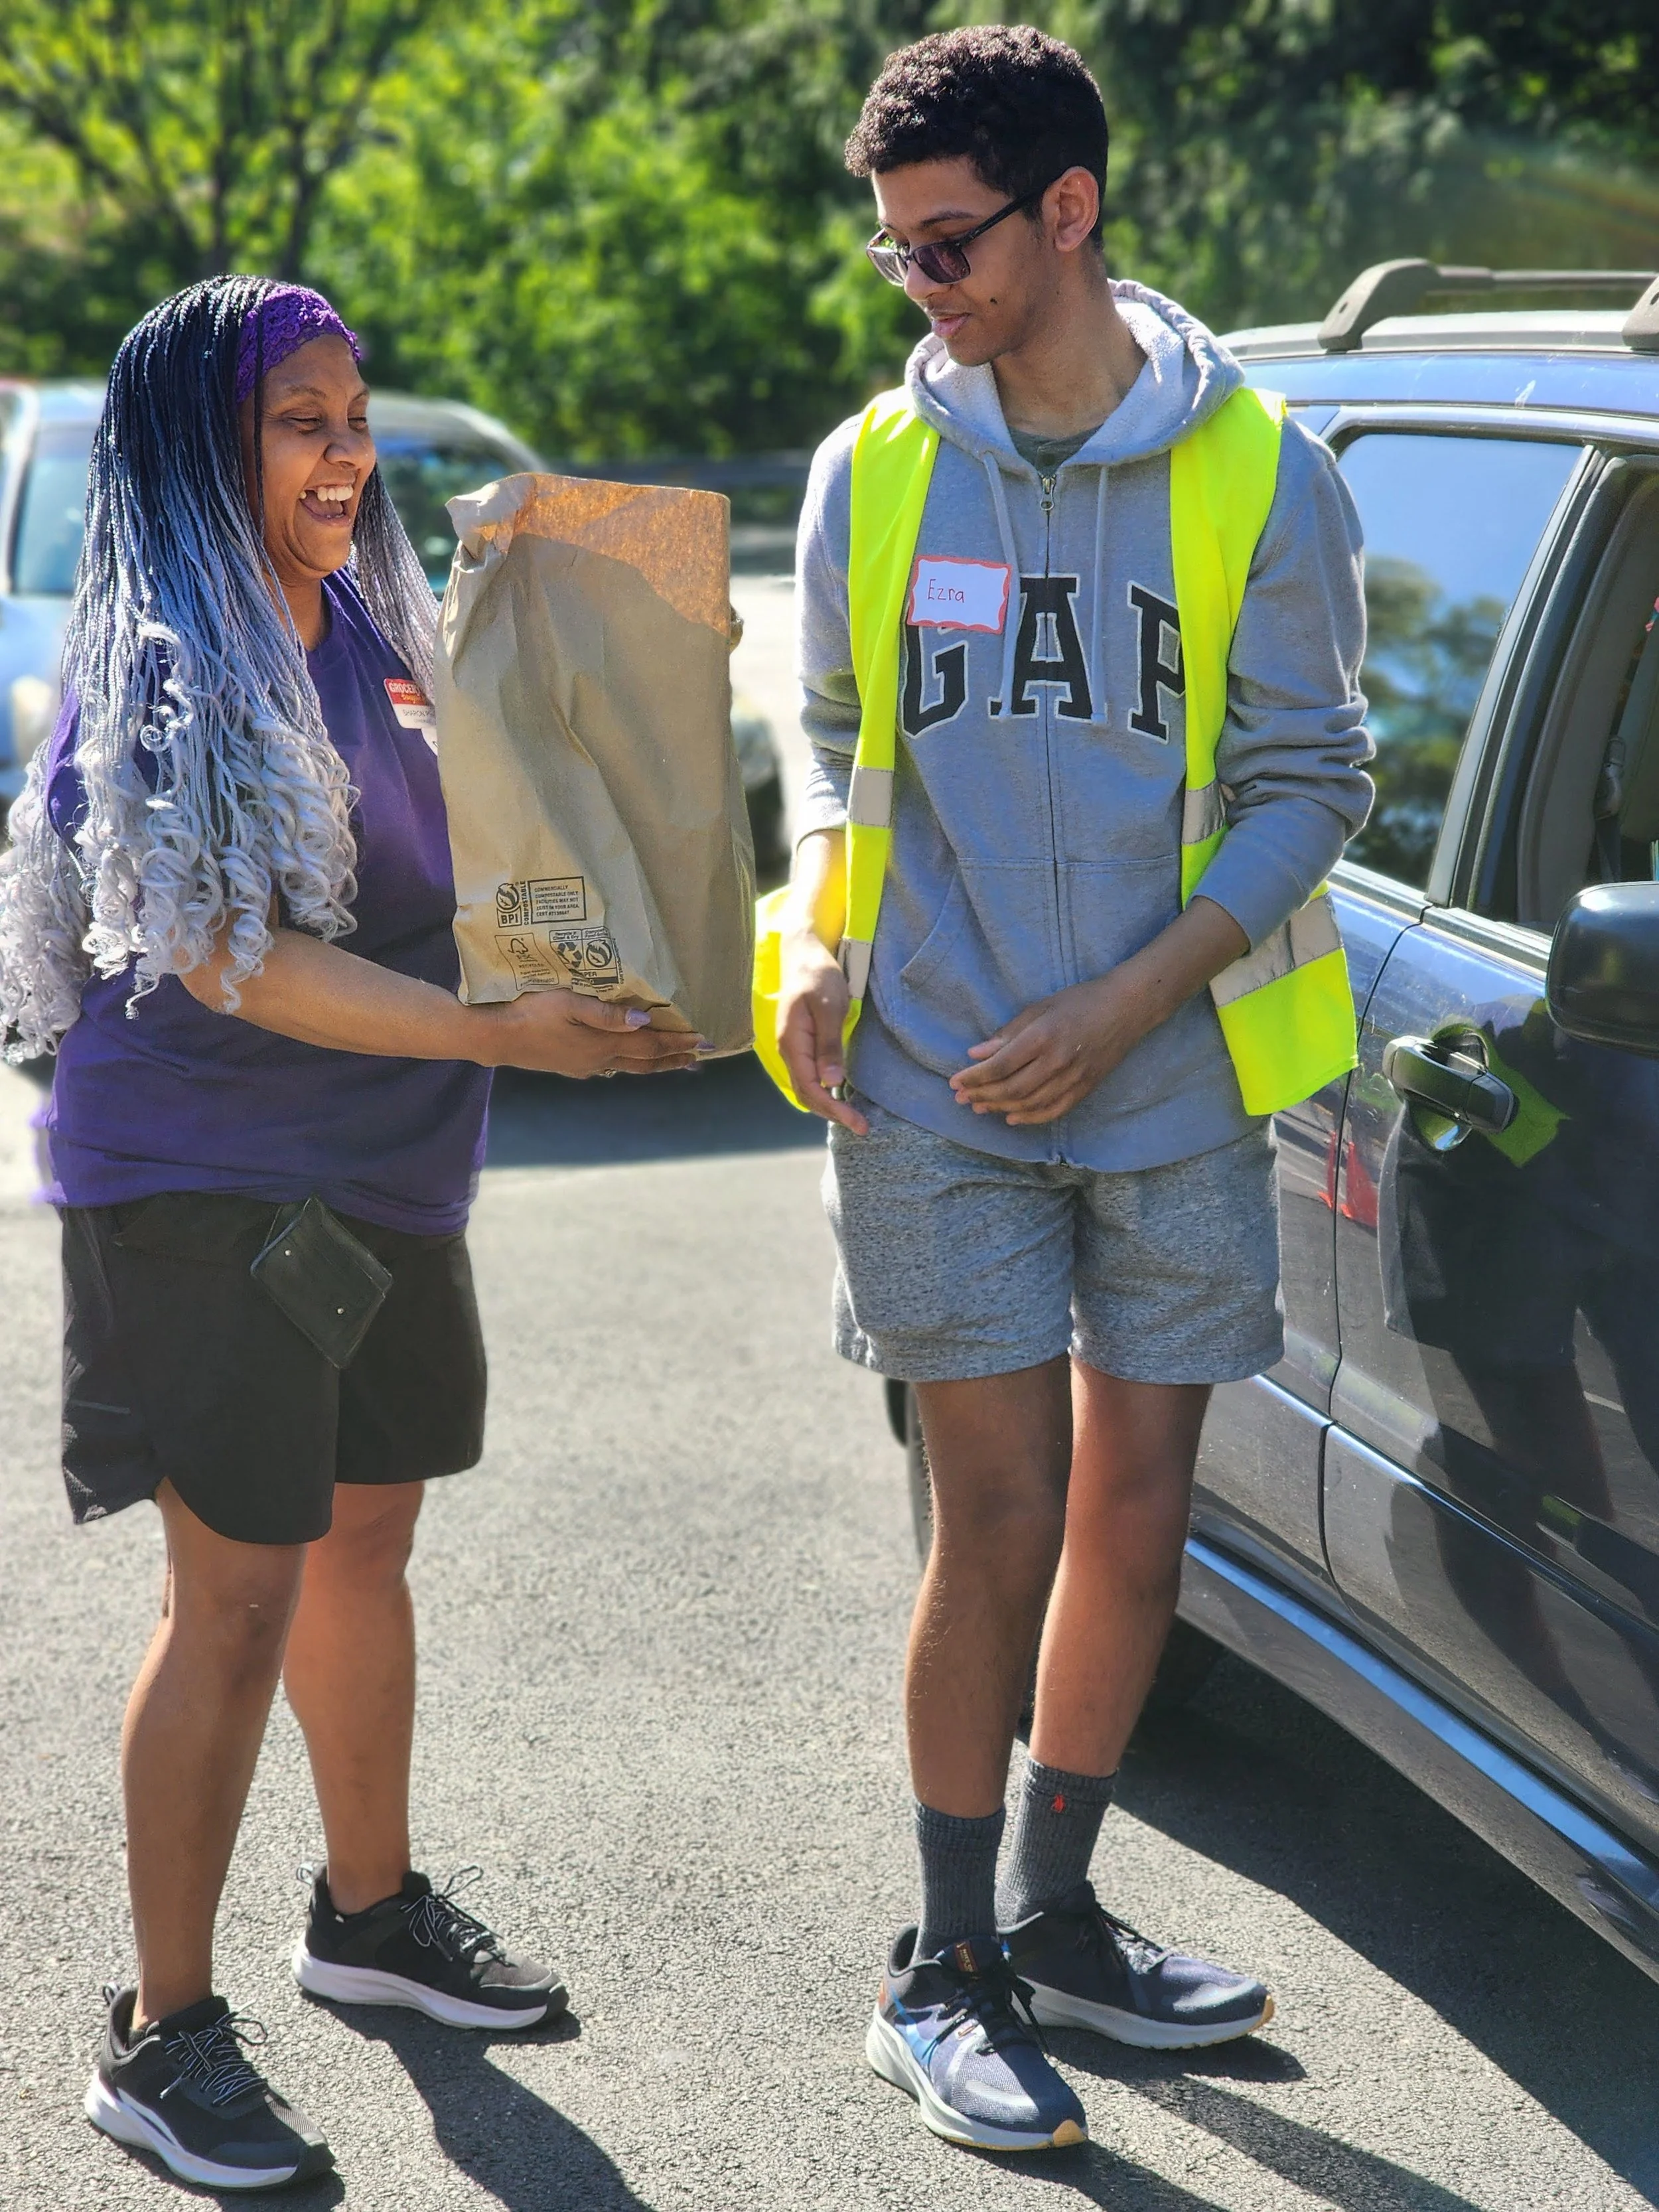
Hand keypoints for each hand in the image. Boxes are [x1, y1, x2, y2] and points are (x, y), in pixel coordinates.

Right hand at [480, 991, 702, 1078]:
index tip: (705, 1041)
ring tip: (674, 1060)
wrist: (494, 1037)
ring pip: (629, 1066)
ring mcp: (584, 1067)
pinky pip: (609, 1066)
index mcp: (602, 1045)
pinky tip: (627, 1059)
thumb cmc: (530, 1013)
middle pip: (646, 1062)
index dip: (679, 1044)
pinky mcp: (570, 1067)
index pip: (651, 1046)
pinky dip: (628, 1062)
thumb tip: (643, 1022)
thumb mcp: (569, 1004)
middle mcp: (598, 1061)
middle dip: (675, 1058)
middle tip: (700, 1055)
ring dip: (654, 1063)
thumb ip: (606, 1014)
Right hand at [776, 925, 866, 1132]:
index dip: (833, 1110)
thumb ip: (829, 1044)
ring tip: (851, 1117)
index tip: (857, 1123)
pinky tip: (838, 1094)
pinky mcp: (800, 1043)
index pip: (810, 1089)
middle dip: (832, 1113)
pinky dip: (823, 1091)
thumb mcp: (829, 1007)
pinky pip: (808, 1075)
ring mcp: (792, 1047)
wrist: (803, 953)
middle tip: (861, 1126)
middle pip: (806, 1094)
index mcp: (793, 1043)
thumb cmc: (818, 975)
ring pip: (806, 1087)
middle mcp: (788, 1050)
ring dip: (827, 1105)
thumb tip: (832, 1081)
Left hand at [949, 973, 1152, 1125]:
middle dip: (982, 1095)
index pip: (1000, 1066)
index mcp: (1043, 1037)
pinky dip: (1031, 1117)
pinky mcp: (1086, 1088)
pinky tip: (1012, 1117)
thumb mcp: (1039, 1007)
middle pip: (1011, 1089)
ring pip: (1029, 1103)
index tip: (954, 1082)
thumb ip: (1008, 1033)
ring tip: (979, 1107)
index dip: (974, 1077)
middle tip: (961, 1098)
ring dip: (1000, 1107)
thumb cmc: (1080, 1001)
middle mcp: (1058, 1061)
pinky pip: (1054, 1111)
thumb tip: (976, 1054)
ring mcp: (1074, 1078)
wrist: (1126, 1008)